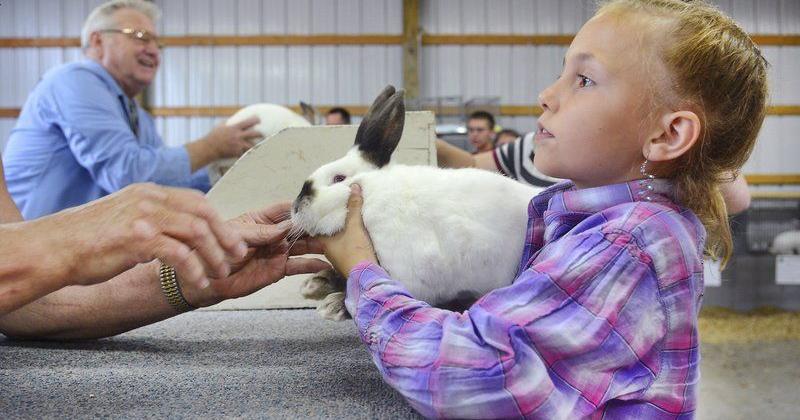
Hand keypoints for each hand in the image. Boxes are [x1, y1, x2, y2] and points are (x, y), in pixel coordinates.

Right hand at [32, 183, 246, 288]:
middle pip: (203, 213)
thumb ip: (153, 218)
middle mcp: (149, 199)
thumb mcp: (126, 218)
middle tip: (237, 256)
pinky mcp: (137, 238)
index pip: (197, 201)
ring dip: (214, 254)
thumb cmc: (88, 239)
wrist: (53, 248)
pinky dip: (194, 268)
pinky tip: (199, 281)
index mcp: (149, 192)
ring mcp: (143, 216)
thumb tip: (180, 231)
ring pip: (196, 231)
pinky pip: (178, 252)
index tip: (231, 240)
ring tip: (220, 273)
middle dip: (225, 236)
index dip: (219, 221)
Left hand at [181, 201, 330, 306]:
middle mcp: (274, 235)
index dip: (301, 207)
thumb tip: (288, 226)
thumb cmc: (216, 250)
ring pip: (304, 246)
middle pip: (300, 228)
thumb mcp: (237, 235)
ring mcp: (278, 252)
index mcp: (262, 220)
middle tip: (334, 224)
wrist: (208, 280)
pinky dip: (312, 265)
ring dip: (319, 244)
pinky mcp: (279, 270)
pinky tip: (326, 265)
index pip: (286, 210)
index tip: (318, 205)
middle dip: (316, 226)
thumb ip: (263, 232)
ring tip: (335, 243)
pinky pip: (298, 266)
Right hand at [204, 116, 262, 158]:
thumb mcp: (221, 126)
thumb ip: (229, 122)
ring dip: (258, 146)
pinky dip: (251, 154)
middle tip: (263, 134)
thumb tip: (233, 119)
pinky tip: (257, 156)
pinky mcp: (237, 153)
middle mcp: (238, 136)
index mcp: (234, 128)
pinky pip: (246, 154)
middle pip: (254, 134)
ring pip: (252, 146)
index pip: (247, 122)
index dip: (254, 120)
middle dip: (260, 134)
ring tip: (263, 146)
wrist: (209, 148)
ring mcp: (238, 145)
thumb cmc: (214, 136)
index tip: (259, 119)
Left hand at [317, 184, 378, 275]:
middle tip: (338, 202)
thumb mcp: (354, 227)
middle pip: (325, 230)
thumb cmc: (355, 253)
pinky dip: (348, 235)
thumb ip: (353, 207)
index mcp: (321, 240)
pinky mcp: (346, 261)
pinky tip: (355, 229)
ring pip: (335, 237)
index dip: (318, 211)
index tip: (324, 199)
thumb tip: (354, 186)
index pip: (314, 223)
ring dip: (340, 228)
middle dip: (330, 218)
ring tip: (348, 212)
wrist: (368, 279)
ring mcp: (336, 256)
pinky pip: (344, 244)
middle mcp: (325, 248)